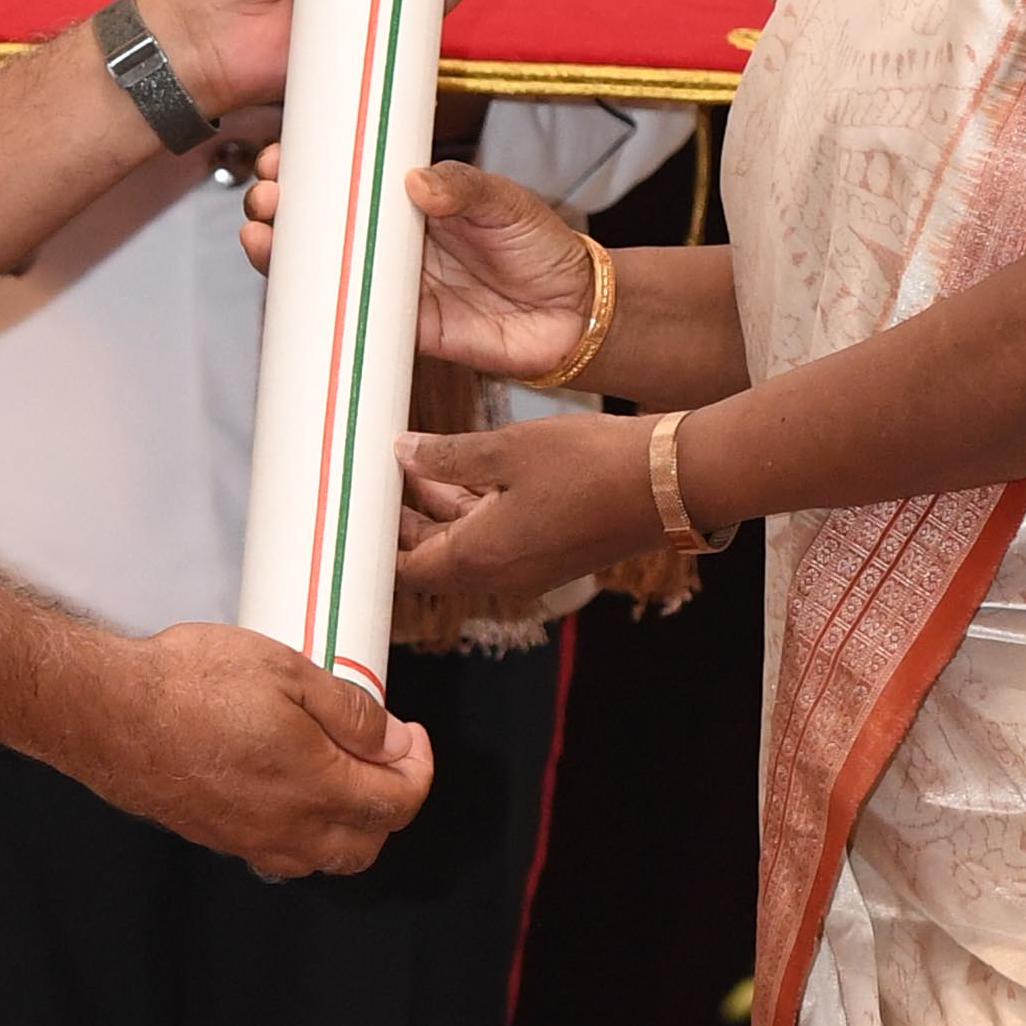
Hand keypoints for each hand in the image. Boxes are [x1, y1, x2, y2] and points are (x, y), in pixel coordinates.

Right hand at [74, 619, 433, 875]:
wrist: (109, 713)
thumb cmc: (189, 685)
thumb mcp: (287, 670)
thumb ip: (350, 712)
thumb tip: (391, 740)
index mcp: (316, 786)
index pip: (398, 802)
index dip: (418, 769)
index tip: (412, 738)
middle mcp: (288, 827)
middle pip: (367, 844)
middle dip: (390, 805)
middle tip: (385, 757)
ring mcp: (250, 840)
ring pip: (324, 857)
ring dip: (348, 825)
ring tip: (341, 772)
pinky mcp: (218, 838)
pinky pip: (281, 853)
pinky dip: (305, 831)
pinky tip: (291, 789)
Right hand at [240, 148, 596, 375]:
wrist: (575, 315)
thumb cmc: (542, 247)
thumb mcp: (506, 202)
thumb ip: (464, 187)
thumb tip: (414, 181)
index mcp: (414, 200)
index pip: (351, 179)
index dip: (311, 168)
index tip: (281, 157)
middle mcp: (395, 241)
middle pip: (324, 223)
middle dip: (283, 207)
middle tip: (266, 195)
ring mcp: (394, 283)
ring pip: (325, 269)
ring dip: (284, 255)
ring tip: (258, 234)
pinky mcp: (403, 328)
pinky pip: (350, 319)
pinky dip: (316, 308)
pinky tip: (287, 291)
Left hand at [389, 407, 664, 614]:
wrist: (672, 482)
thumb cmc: (591, 465)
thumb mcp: (506, 449)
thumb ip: (446, 457)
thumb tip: (402, 453)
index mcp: (478, 559)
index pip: (404, 568)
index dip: (372, 543)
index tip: (353, 510)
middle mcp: (499, 576)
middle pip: (431, 558)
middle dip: (403, 521)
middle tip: (376, 477)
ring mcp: (528, 568)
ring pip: (465, 545)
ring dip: (439, 510)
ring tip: (413, 461)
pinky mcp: (551, 552)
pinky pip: (497, 539)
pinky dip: (475, 510)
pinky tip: (465, 468)